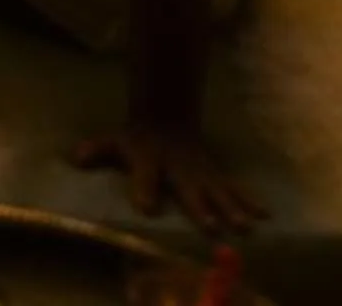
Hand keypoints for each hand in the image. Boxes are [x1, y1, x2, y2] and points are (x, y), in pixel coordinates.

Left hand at [69, 123, 264, 238]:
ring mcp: (199, 170)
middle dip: (200, 207)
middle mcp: (177, 167)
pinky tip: (266, 214)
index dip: (144, 190)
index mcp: (150, 159)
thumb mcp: (113, 140)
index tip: (147, 208)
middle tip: (212, 226)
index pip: (145, 175)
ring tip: (244, 226)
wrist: (167, 116)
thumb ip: (97, 149)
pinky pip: (234, 188)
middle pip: (189, 188)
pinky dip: (250, 200)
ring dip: (232, 208)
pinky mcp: (215, 173)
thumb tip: (76, 157)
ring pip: (217, 190)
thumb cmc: (136, 138)